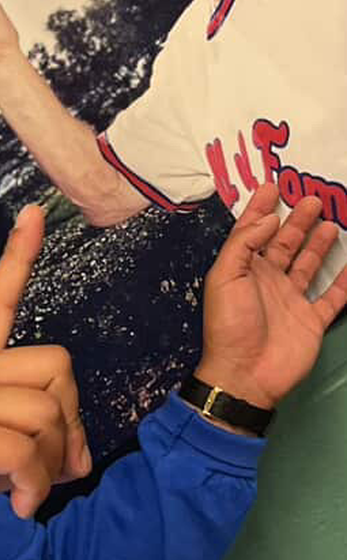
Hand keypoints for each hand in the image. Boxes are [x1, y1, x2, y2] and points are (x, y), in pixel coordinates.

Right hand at [0, 206, 90, 557]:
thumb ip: (17, 445)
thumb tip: (70, 460)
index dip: (18, 258)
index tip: (33, 215)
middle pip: (56, 364)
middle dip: (69, 420)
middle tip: (51, 465)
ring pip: (47, 411)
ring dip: (51, 463)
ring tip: (26, 493)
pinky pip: (27, 451)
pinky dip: (33, 486)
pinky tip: (16, 506)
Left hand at [195, 183, 346, 410]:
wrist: (247, 373)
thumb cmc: (230, 324)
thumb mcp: (225, 278)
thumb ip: (243, 245)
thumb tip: (268, 219)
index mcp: (243, 271)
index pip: (252, 233)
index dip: (260, 210)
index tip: (272, 186)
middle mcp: (267, 282)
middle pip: (284, 244)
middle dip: (296, 221)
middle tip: (312, 198)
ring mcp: (291, 300)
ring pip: (308, 264)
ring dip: (318, 243)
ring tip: (330, 220)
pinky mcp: (313, 320)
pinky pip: (334, 296)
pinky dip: (345, 280)